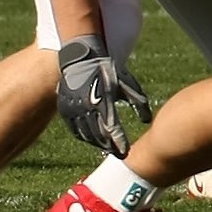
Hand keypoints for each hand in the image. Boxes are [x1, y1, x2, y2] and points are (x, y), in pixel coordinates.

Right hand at [55, 33, 152, 157]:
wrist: (81, 57)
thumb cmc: (108, 70)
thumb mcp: (126, 82)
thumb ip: (138, 102)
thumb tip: (147, 120)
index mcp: (102, 100)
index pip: (111, 128)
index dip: (119, 142)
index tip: (126, 152)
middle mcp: (85, 107)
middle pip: (98, 135)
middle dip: (110, 146)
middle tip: (120, 154)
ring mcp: (72, 109)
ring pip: (85, 135)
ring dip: (97, 143)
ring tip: (109, 148)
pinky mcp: (64, 109)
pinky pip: (75, 129)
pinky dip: (84, 137)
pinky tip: (93, 140)